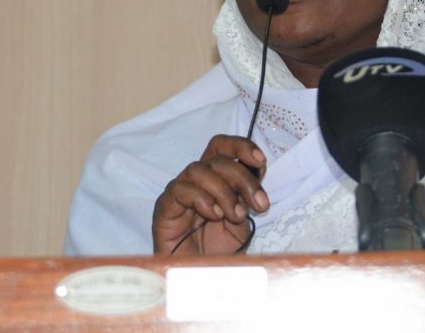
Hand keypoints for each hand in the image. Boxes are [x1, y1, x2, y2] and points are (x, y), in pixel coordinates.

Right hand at [152, 134, 268, 254]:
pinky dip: (202, 199)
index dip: (241, 146)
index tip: (260, 161)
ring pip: (199, 169)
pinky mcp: (164, 207)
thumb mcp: (242, 218)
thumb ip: (247, 194)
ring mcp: (179, 191)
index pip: (222, 147)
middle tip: (259, 204)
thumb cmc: (219, 249)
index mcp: (215, 177)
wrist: (200, 277)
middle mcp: (196, 180)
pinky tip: (214, 216)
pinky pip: (180, 189)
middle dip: (243, 179)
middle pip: (217, 159)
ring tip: (235, 216)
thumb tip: (257, 171)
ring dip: (224, 192)